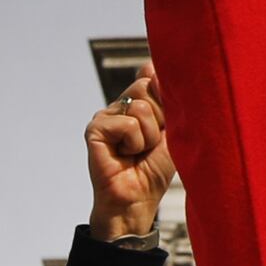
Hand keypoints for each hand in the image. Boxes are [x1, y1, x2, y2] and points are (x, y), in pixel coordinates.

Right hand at [87, 70, 174, 244]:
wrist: (138, 200)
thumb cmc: (154, 170)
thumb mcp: (170, 130)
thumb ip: (164, 98)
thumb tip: (149, 65)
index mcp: (137, 103)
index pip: (152, 76)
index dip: (164, 98)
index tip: (164, 125)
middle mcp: (119, 106)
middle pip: (146, 87)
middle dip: (159, 119)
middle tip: (150, 143)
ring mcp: (105, 116)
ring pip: (140, 107)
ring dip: (148, 136)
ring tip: (138, 153)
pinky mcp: (95, 129)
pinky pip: (127, 124)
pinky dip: (134, 143)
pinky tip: (124, 156)